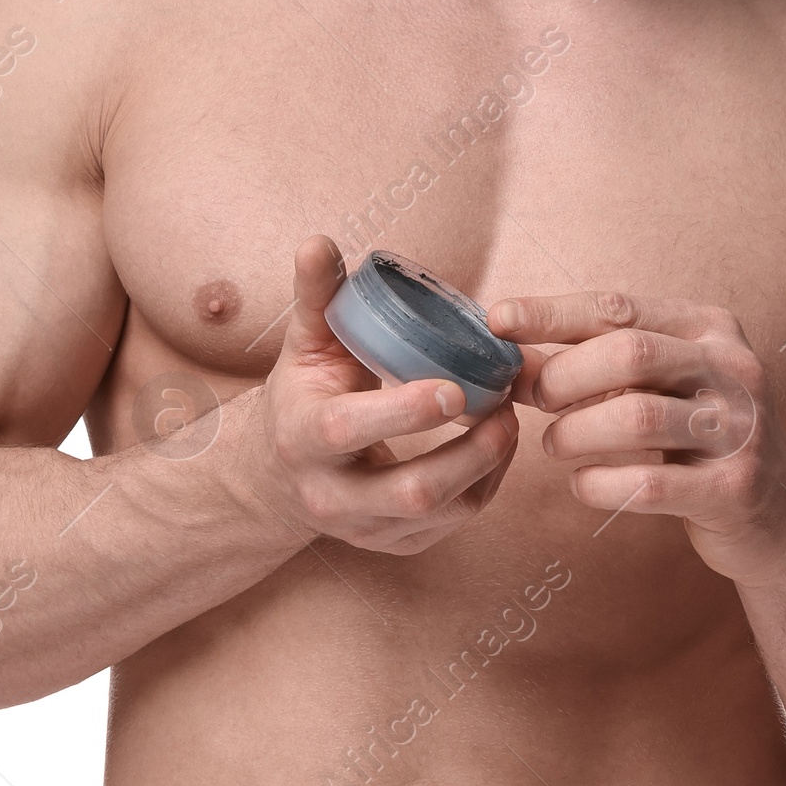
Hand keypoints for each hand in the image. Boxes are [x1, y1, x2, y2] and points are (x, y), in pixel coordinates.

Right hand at [243, 237, 518, 555]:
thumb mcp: (303, 345)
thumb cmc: (303, 393)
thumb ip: (317, 296)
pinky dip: (485, 487)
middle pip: (410, 491)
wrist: (276, 474)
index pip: (349, 430)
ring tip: (509, 422)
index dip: (405, 412)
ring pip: (440, 514)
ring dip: (487, 469)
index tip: (456, 386)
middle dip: (469, 453)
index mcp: (303, 436)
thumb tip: (320, 240)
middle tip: (505, 406)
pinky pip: (451, 526)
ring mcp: (363, 528)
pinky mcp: (392, 545)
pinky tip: (498, 450)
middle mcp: (329, 494)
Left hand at [485, 290, 785, 586]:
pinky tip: (583, 485)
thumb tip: (509, 358)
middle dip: (565, 375)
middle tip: (535, 400)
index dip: (552, 312)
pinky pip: (649, 483)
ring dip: (576, 433)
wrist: (782, 516)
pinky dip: (599, 484)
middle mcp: (734, 369)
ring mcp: (741, 430)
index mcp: (711, 328)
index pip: (619, 308)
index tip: (498, 320)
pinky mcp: (736, 490)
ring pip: (637, 417)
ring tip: (556, 445)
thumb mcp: (661, 387)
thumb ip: (594, 367)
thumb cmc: (699, 440)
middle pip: (628, 353)